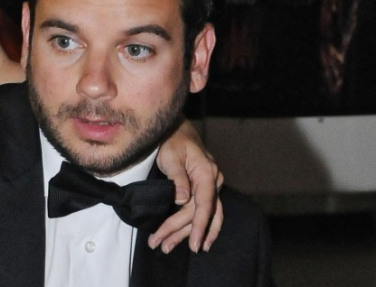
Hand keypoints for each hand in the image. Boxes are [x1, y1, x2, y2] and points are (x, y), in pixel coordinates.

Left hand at [150, 120, 223, 252]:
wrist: (177, 129)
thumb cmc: (172, 140)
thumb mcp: (170, 155)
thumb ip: (177, 177)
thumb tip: (183, 200)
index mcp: (206, 172)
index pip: (205, 204)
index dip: (199, 225)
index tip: (193, 243)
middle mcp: (213, 181)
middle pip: (200, 213)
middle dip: (181, 232)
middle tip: (162, 245)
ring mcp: (211, 185)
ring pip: (205, 216)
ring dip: (187, 233)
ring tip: (168, 247)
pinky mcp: (205, 189)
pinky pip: (206, 211)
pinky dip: (201, 226)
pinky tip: (197, 240)